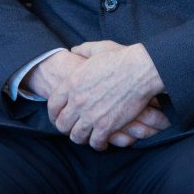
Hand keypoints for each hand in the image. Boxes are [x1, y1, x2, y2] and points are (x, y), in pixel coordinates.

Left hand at [48, 42, 164, 150]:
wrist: (140, 69)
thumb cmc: (121, 58)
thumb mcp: (97, 49)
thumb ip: (82, 50)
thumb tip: (74, 50)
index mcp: (72, 83)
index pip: (53, 105)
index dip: (54, 114)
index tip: (58, 118)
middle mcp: (77, 101)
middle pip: (62, 124)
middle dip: (66, 128)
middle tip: (73, 129)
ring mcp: (91, 115)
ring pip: (77, 136)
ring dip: (81, 138)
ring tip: (87, 137)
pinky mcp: (106, 126)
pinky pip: (95, 142)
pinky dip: (98, 144)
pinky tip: (102, 142)